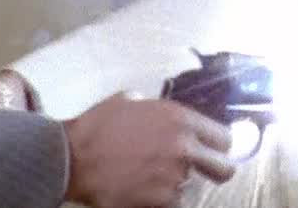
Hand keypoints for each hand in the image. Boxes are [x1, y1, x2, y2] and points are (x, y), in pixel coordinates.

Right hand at [61, 93, 235, 207]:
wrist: (73, 159)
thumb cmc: (96, 127)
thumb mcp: (128, 101)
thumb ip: (154, 109)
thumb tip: (162, 117)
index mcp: (180, 118)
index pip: (224, 137)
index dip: (218, 145)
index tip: (210, 150)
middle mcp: (185, 147)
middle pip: (224, 168)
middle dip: (215, 170)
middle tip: (201, 172)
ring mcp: (176, 177)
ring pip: (195, 188)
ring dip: (179, 185)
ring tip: (153, 178)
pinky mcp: (163, 201)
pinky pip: (175, 203)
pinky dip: (162, 200)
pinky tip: (144, 190)